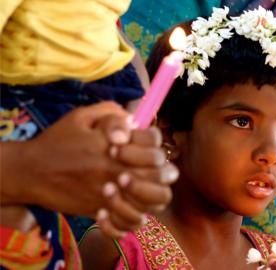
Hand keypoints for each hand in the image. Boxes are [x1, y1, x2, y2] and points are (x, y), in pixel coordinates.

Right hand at [1, 102, 177, 237]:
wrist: (30, 171)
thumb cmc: (58, 141)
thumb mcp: (82, 116)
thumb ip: (111, 113)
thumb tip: (134, 120)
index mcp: (114, 143)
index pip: (153, 142)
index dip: (155, 143)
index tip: (147, 145)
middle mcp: (115, 169)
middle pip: (161, 174)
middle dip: (165, 171)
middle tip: (159, 171)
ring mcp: (109, 193)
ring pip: (152, 202)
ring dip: (154, 195)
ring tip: (147, 190)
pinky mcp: (100, 211)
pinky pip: (130, 222)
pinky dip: (135, 217)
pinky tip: (131, 208)